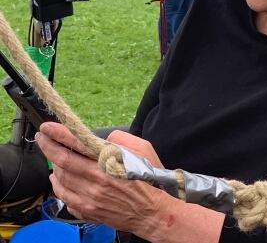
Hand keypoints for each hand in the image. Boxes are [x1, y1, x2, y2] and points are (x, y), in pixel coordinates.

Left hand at [36, 122, 168, 235]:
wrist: (151, 212)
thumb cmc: (149, 179)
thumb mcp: (144, 149)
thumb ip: (121, 139)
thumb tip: (103, 138)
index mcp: (110, 162)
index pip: (77, 144)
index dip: (59, 134)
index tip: (47, 127)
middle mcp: (96, 180)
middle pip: (62, 162)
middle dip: (48, 147)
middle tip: (42, 138)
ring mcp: (89, 198)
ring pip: (60, 180)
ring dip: (54, 167)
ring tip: (54, 159)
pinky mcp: (87, 211)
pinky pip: (64, 198)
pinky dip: (58, 187)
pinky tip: (59, 180)